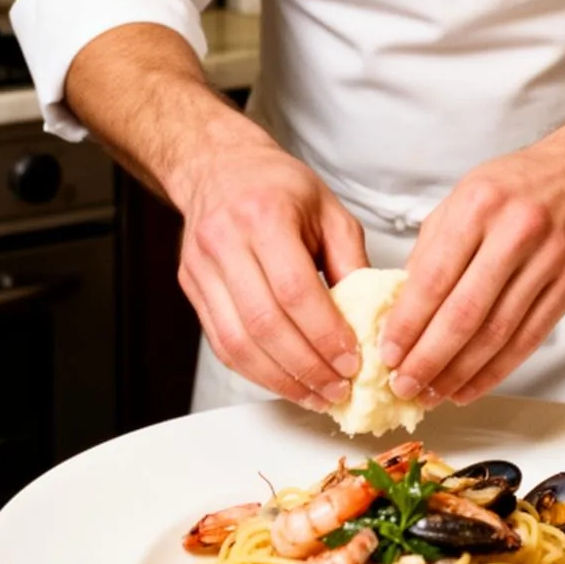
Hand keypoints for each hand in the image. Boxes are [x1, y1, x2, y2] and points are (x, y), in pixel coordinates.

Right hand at [176, 132, 369, 408]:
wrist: (219, 168)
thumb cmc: (279, 186)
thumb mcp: (329, 210)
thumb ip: (351, 262)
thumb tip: (371, 320)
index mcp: (265, 215)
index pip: (295, 289)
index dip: (325, 333)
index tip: (352, 361)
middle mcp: (225, 241)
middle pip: (265, 324)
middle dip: (307, 367)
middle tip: (339, 389)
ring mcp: (202, 268)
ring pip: (237, 343)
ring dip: (281, 380)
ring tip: (316, 395)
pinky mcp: (192, 289)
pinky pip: (222, 344)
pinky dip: (256, 371)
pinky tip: (285, 381)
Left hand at [379, 119, 564, 405]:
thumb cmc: (520, 183)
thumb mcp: (466, 194)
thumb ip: (434, 246)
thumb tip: (402, 304)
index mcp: (478, 204)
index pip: (434, 276)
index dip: (408, 322)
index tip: (387, 352)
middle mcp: (515, 231)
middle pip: (465, 312)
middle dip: (428, 357)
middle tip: (403, 385)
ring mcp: (549, 260)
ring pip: (497, 333)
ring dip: (460, 372)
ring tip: (432, 393)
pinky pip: (528, 339)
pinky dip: (496, 370)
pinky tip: (471, 386)